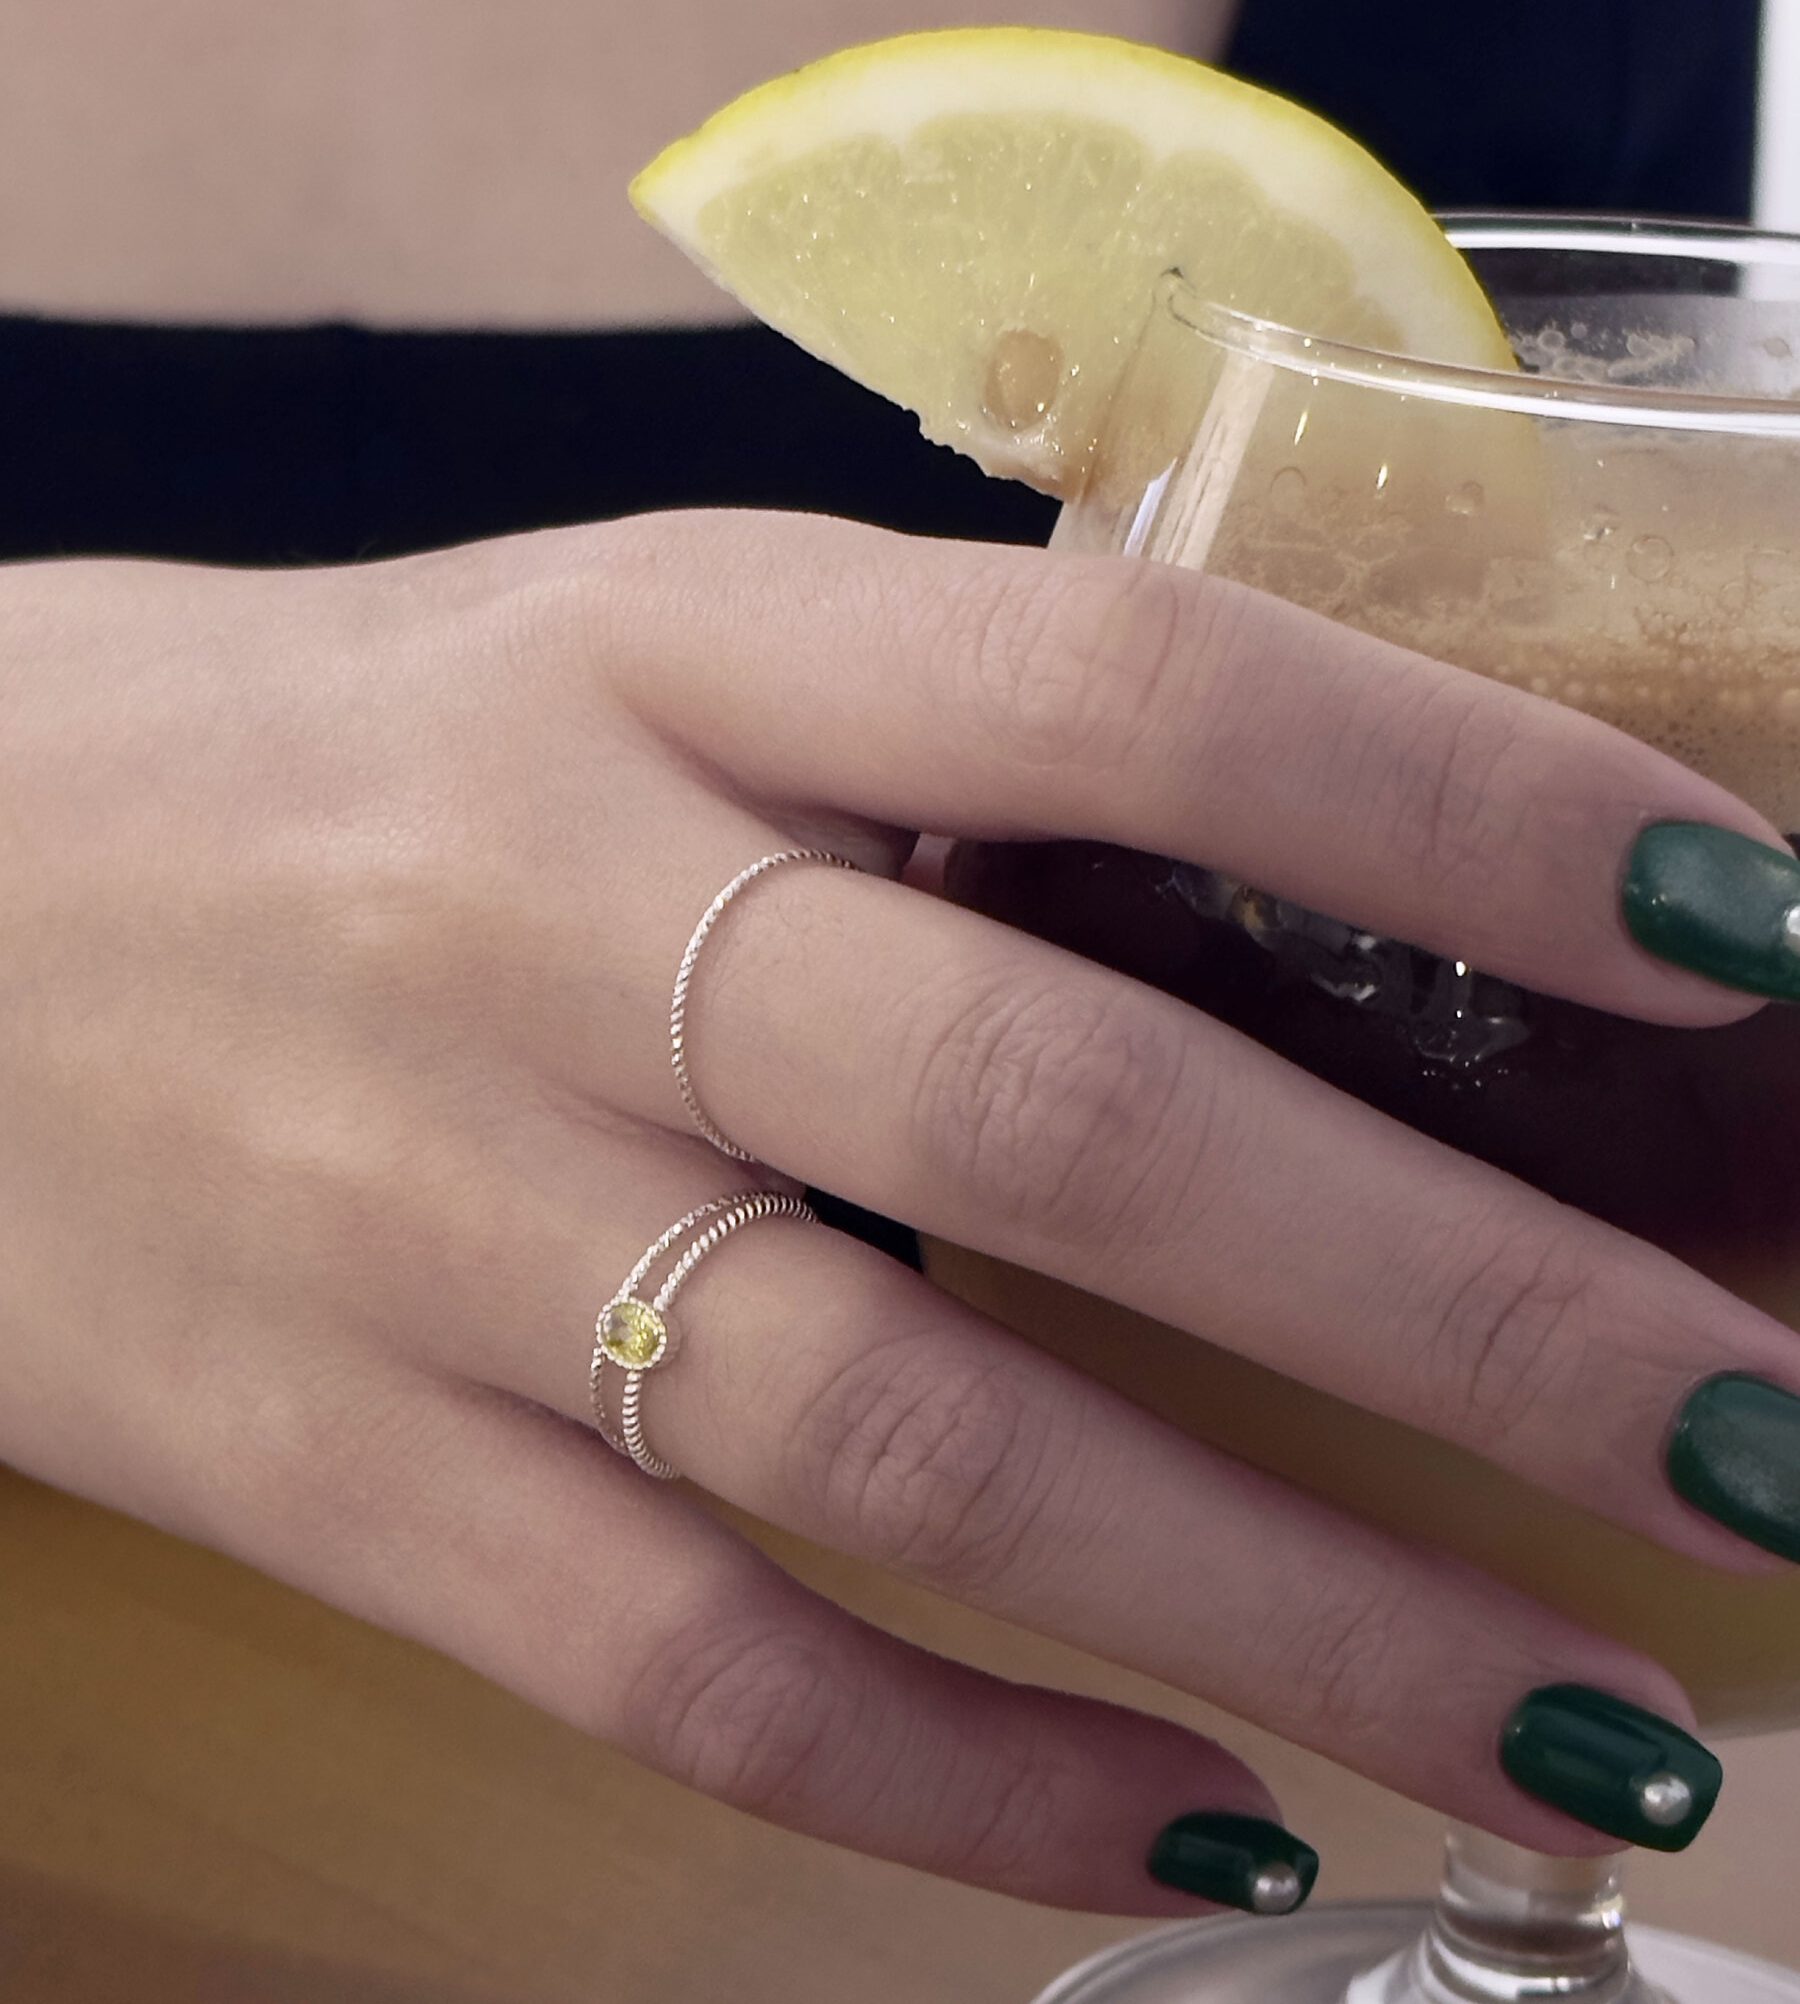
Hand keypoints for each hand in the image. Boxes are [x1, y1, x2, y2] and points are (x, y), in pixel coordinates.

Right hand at [1, 514, 1792, 1913]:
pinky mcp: (325, 1469)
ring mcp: (425, 1215)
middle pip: (1062, 1120)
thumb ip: (931, 728)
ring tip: (1586, 1734)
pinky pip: (682, 1665)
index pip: (1121, 689)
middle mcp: (553, 918)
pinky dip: (966, 1783)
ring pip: (913, 1449)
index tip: (1739, 926)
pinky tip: (1201, 1841)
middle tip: (1756, 1433)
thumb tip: (1330, 836)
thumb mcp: (620, 644)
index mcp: (666, 647)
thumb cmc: (342, 757)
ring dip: (1289, 1612)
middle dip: (1458, 1302)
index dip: (1452, 805)